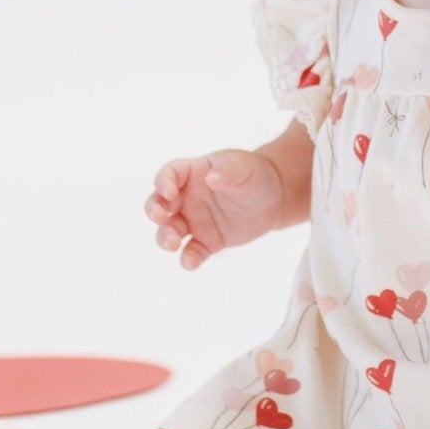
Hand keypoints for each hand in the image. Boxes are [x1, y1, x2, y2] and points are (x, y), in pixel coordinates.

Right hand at [144, 149, 284, 269]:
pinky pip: (192, 252)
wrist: (274, 198)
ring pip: (170, 231)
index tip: (169, 194)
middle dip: (154, 212)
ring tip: (173, 244)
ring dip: (165, 238)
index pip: (168, 175)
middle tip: (160, 218)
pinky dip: (188, 258)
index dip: (162, 183)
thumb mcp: (243, 166)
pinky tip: (190, 262)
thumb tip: (211, 179)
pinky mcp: (207, 241)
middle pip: (159, 204)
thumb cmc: (255, 174)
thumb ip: (227, 170)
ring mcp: (195, 221)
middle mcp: (187, 197)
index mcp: (192, 173)